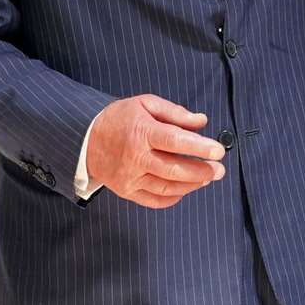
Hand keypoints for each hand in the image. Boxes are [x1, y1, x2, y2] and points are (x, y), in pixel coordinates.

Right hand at [85, 94, 226, 208]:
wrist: (84, 139)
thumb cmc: (119, 119)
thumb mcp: (145, 103)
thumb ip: (175, 112)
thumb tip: (201, 121)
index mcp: (142, 132)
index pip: (176, 141)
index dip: (200, 147)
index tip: (219, 150)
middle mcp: (136, 158)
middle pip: (174, 169)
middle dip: (202, 171)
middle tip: (220, 170)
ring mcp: (130, 177)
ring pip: (167, 187)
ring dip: (192, 185)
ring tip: (208, 178)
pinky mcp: (126, 191)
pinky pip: (153, 200)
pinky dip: (173, 197)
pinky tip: (186, 190)